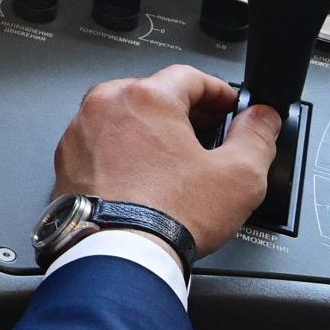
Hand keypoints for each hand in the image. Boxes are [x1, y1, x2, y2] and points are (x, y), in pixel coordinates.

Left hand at [52, 64, 281, 257]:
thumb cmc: (168, 215)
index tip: (230, 108)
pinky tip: (143, 176)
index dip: (219, 92)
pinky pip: (102, 142)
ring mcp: (81, 131)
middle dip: (185, 112)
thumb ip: (257, 137)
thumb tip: (262, 118)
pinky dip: (123, 151)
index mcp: (147, 98)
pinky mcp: (67, 158)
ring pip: (125, 117)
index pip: (190, 76)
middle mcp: (106, 105)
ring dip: (152, 131)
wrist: (119, 253)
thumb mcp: (239, 175)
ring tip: (175, 161)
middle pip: (154, 94)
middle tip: (208, 136)